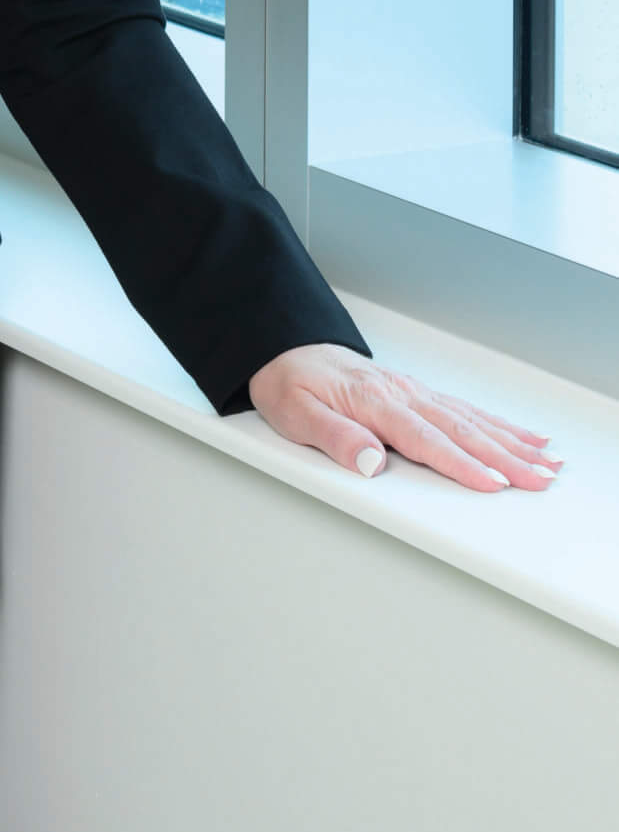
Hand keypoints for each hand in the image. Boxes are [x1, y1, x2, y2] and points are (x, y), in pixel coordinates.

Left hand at [246, 343, 564, 491]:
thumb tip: (371, 462)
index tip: (494, 484)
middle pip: (460, 430)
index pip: (425, 439)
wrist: (284, 347)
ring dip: (511, 442)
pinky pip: (463, 409)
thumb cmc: (288, 382)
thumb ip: (334, 437)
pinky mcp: (415, 392)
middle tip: (541, 479)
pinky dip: (497, 424)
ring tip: (546, 462)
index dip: (462, 465)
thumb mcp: (294, 413)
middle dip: (505, 458)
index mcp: (373, 401)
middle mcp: (400, 393)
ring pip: (470, 419)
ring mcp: (412, 390)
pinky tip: (521, 435)